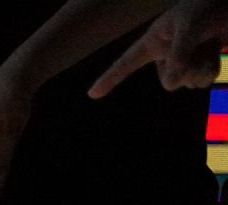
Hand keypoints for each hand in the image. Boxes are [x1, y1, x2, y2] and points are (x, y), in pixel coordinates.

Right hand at [91, 0, 227, 96]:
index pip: (126, 62)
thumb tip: (171, 84)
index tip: (91, 94)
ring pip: (189, 83)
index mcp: (155, 41)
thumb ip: (180, 53)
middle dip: (188, 71)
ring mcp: (184, 60)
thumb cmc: (208, 6)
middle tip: (201, 49)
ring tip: (211, 45)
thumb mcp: (192, 24)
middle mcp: (166, 54)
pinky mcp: (201, 64)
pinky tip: (216, 50)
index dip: (109, 78)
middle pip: (169, 82)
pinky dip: (213, 68)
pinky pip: (203, 80)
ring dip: (204, 68)